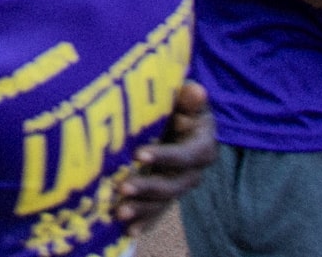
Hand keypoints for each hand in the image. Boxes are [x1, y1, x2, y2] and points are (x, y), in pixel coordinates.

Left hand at [115, 79, 215, 227]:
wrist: (175, 119)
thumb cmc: (178, 103)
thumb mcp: (183, 97)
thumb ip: (188, 97)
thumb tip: (196, 91)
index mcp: (202, 147)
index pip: (185, 156)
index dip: (164, 157)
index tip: (138, 155)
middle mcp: (193, 172)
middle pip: (173, 185)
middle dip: (148, 188)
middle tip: (122, 188)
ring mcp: (178, 187)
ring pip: (162, 203)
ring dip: (142, 209)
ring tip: (119, 213)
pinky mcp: (164, 197)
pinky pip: (155, 213)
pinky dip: (143, 222)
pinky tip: (127, 230)